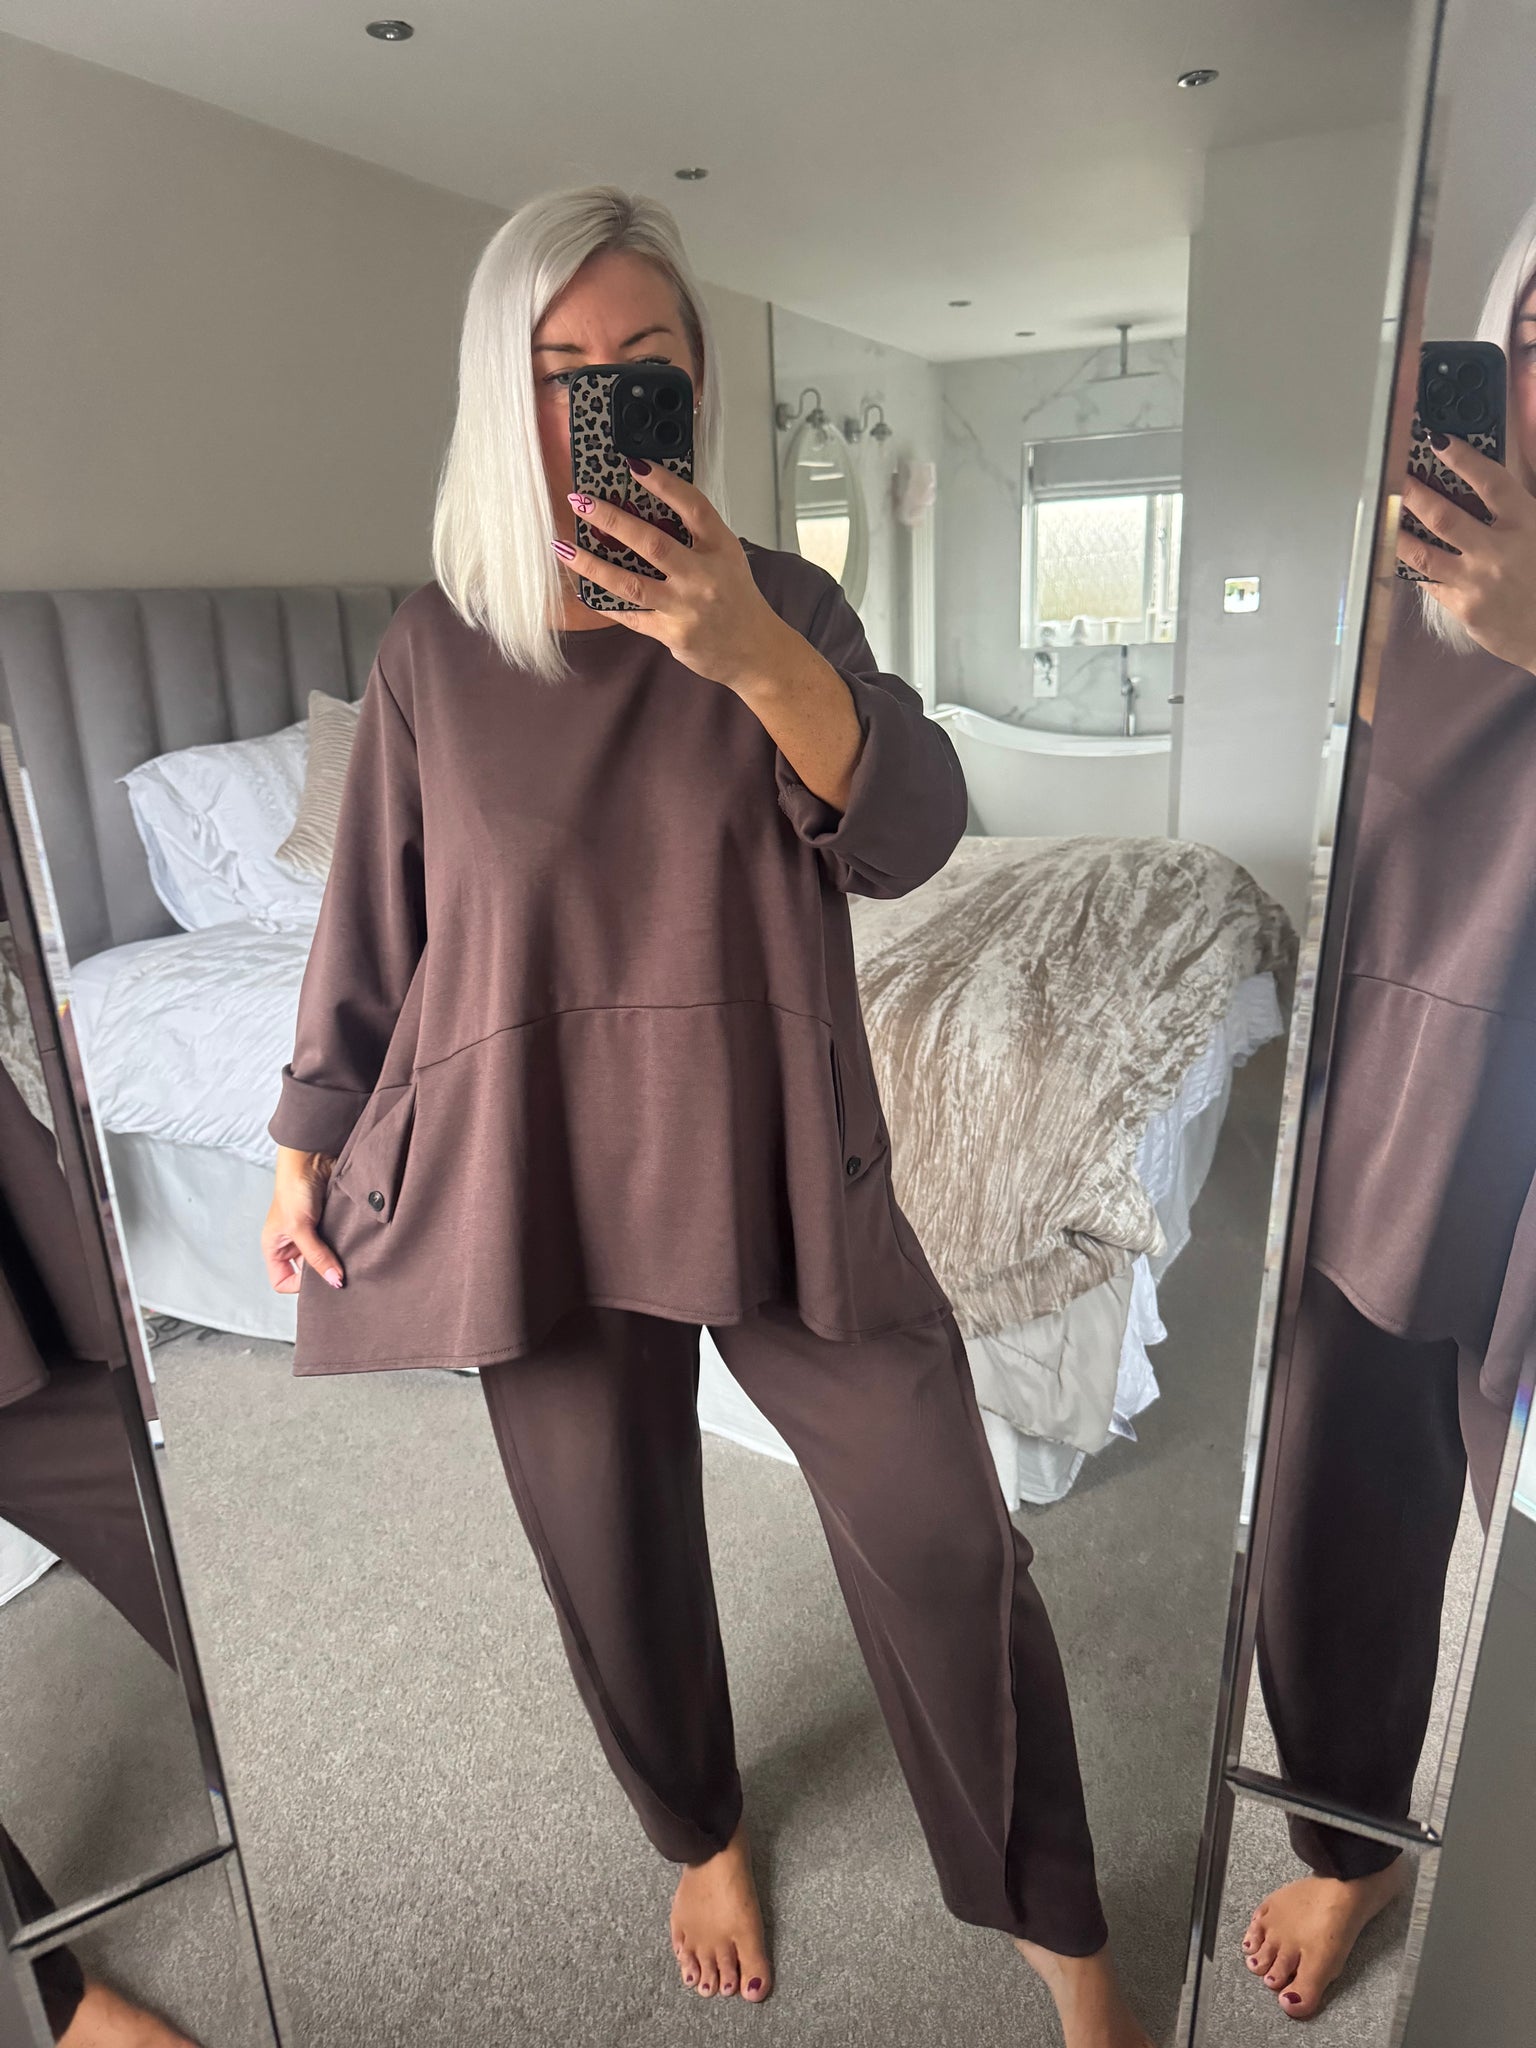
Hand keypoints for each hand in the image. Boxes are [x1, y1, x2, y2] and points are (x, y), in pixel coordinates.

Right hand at [263, 1146, 342, 1292]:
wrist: (313, 1156)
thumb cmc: (294, 1188)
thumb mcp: (300, 1227)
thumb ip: (316, 1256)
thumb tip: (335, 1282)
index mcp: (275, 1247)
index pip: (282, 1282)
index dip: (298, 1285)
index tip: (318, 1276)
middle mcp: (292, 1244)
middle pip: (307, 1273)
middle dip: (322, 1274)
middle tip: (340, 1274)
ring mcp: (312, 1234)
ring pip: (325, 1259)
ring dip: (337, 1260)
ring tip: (350, 1259)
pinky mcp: (330, 1224)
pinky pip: (338, 1244)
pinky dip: (346, 1246)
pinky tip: (355, 1245)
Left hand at [558, 463, 796, 691]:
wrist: (755, 651)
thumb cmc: (736, 599)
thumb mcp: (726, 557)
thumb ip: (694, 536)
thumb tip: (643, 510)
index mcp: (720, 548)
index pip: (693, 507)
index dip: (664, 484)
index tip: (634, 465)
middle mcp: (703, 575)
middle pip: (652, 543)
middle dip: (611, 520)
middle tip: (580, 501)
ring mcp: (686, 607)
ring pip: (631, 583)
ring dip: (592, 564)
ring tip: (563, 548)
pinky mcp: (672, 633)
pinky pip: (630, 615)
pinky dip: (604, 602)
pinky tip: (581, 589)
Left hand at [1397, 435, 1535, 670]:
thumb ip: (1514, 506)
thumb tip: (1486, 473)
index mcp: (1528, 524)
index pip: (1492, 482)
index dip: (1463, 458)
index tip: (1438, 440)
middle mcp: (1500, 552)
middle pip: (1445, 517)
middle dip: (1414, 493)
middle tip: (1394, 476)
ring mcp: (1478, 583)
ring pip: (1425, 553)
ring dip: (1399, 531)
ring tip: (1384, 513)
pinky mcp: (1464, 608)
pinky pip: (1430, 581)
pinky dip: (1412, 564)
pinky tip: (1398, 550)